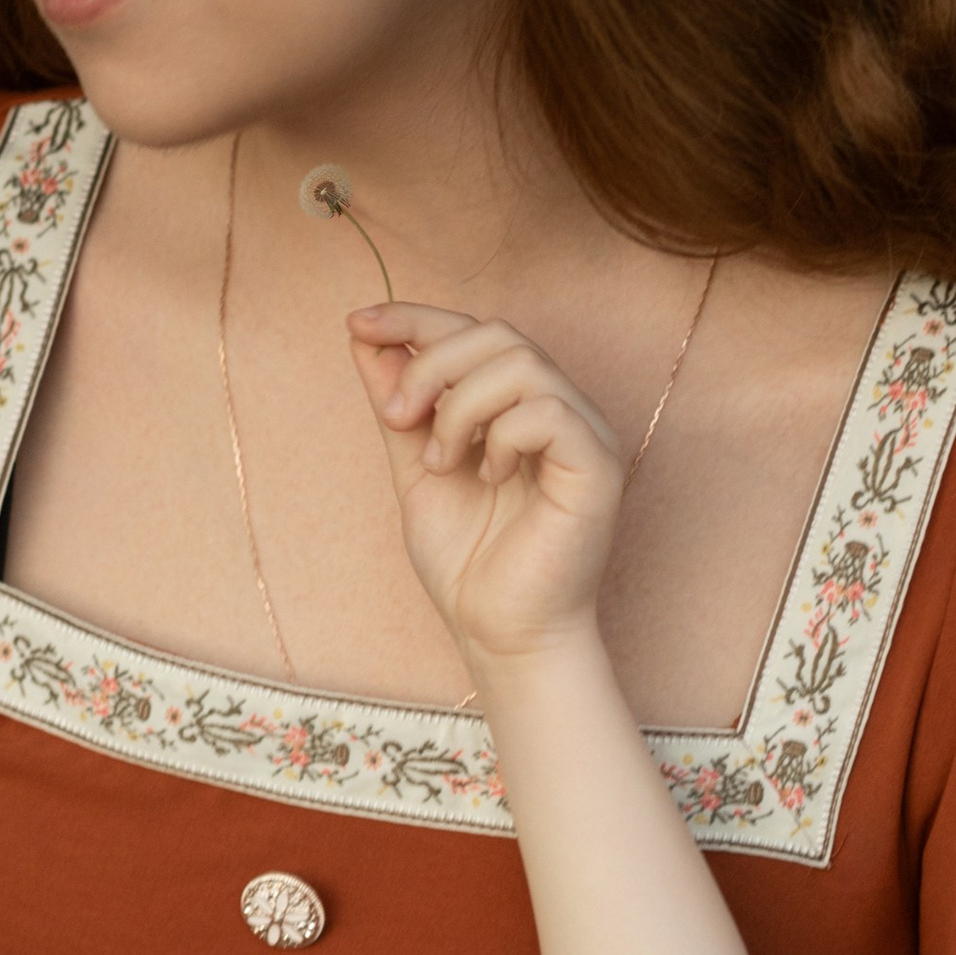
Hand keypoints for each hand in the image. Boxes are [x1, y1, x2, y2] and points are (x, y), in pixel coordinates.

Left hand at [348, 306, 622, 674]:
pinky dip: (502, 436)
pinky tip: (487, 478)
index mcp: (519, 406)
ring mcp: (584, 433)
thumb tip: (364, 338)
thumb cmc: (467, 563)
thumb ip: (398, 406)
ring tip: (441, 461)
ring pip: (522, 363)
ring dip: (461, 405)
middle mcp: (558, 408)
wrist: (497, 634)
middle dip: (432, 365)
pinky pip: (548, 410)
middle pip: (499, 333)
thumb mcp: (415, 468)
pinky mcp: (598, 465)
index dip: (415, 319)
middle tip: (396, 419)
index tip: (358, 324)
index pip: (474, 332)